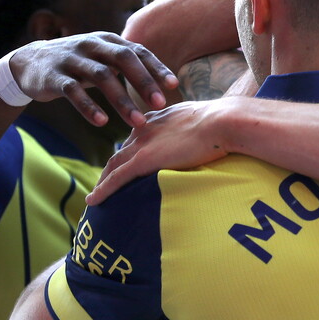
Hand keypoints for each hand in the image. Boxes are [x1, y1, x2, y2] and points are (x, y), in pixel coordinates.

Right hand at [7, 33, 178, 127]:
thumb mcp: (102, 58)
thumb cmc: (78, 64)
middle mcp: (92, 45)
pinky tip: (102, 122)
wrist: (29, 63)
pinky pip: (73, 91)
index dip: (156, 67)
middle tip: (160, 103)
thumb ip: (128, 65)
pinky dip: (88, 106)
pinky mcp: (53, 76)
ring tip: (137, 121)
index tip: (173, 85)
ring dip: (122, 100)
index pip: (137, 51)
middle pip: (123, 59)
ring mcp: (72, 59)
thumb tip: (164, 82)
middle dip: (143, 81)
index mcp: (108, 41)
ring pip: (101, 76)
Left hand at [87, 99, 231, 203]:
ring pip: (113, 165)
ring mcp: (142, 144)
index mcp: (160, 117)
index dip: (130, 150)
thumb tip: (214, 139)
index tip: (127, 161)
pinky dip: (102, 190)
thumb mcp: (208, 121)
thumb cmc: (226, 122)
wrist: (224, 121)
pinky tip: (92, 201)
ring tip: (96, 194)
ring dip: (103, 180)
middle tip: (105, 181)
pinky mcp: (143, 160)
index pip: (138, 136)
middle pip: (122, 150)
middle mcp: (145, 128)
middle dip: (112, 166)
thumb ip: (200, 130)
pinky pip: (116, 179)